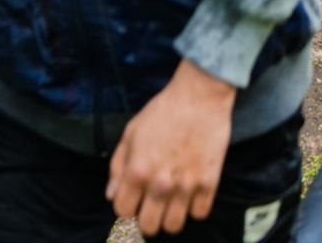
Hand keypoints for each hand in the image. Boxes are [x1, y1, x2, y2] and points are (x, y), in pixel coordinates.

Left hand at [107, 59, 237, 236]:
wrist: (200, 95)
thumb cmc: (163, 110)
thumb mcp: (131, 133)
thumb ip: (118, 166)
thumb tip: (112, 194)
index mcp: (137, 171)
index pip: (122, 212)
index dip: (125, 207)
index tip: (132, 201)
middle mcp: (160, 184)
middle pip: (148, 226)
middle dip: (145, 218)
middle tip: (151, 206)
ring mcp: (186, 185)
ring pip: (174, 226)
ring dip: (170, 217)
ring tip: (171, 202)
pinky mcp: (209, 182)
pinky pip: (199, 214)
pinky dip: (194, 207)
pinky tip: (190, 194)